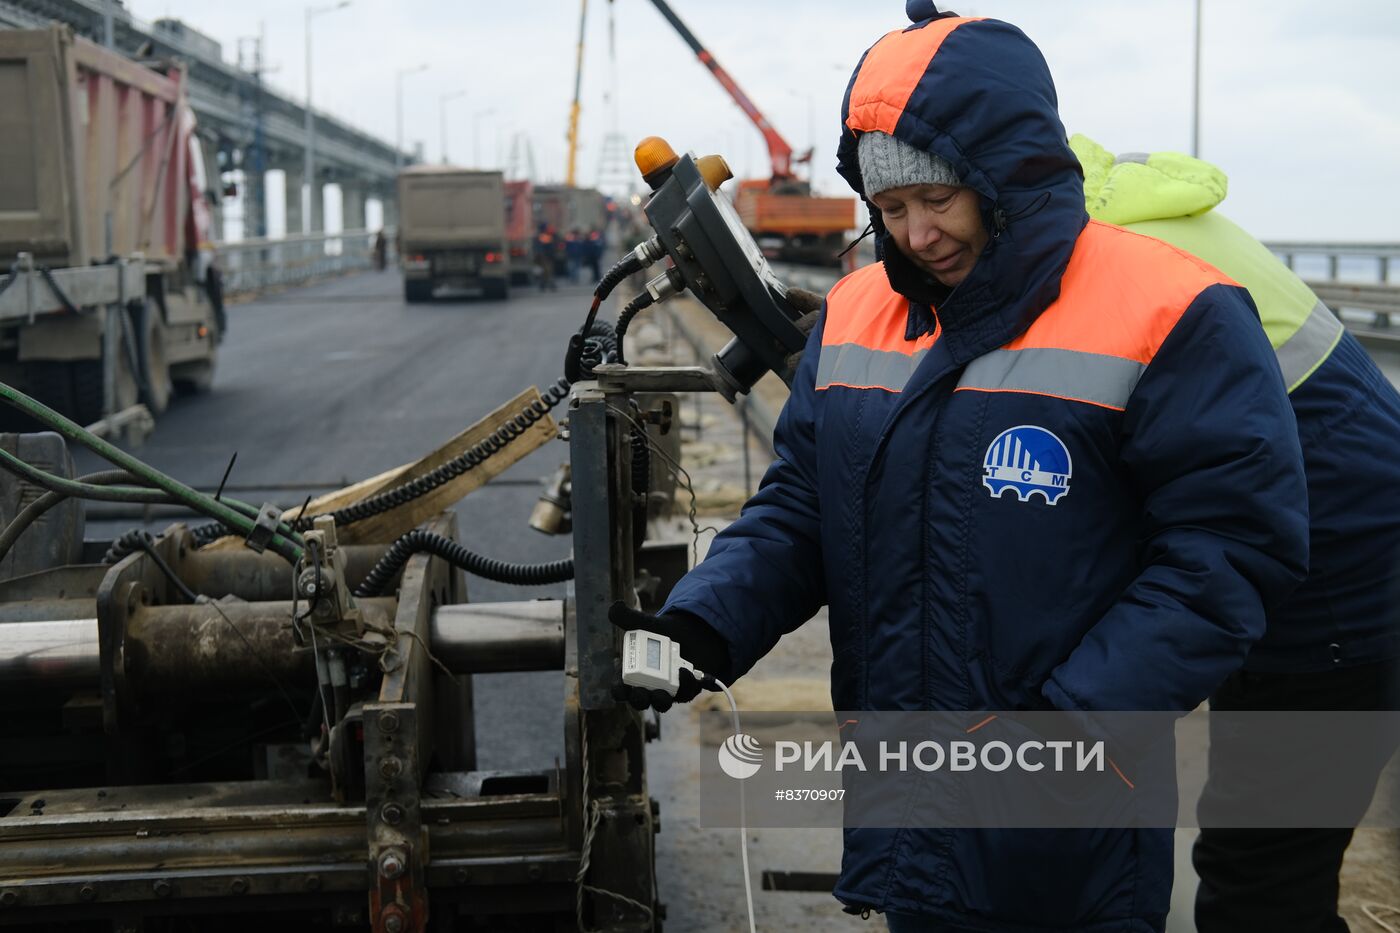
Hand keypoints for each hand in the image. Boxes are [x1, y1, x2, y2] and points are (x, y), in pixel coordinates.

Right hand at [608, 602, 730, 711]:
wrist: (687, 633)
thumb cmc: (659, 633)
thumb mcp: (644, 624)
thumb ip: (628, 617)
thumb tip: (614, 607)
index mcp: (632, 674)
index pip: (620, 689)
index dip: (618, 691)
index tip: (620, 687)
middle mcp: (648, 686)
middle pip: (640, 701)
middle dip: (639, 700)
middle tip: (641, 692)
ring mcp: (668, 690)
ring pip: (662, 703)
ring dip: (662, 700)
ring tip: (663, 689)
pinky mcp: (686, 688)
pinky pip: (686, 692)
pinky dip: (686, 685)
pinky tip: (685, 672)